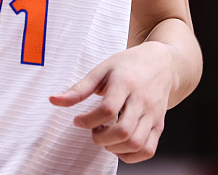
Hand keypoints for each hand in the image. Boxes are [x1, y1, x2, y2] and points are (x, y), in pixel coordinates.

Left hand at [49, 42, 173, 162]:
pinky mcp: (160, 124)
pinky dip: (131, 155)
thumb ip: (79, 88)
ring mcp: (153, 114)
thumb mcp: (102, 69)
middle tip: (94, 130)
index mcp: (126, 83)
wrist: (163, 62)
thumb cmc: (130, 64)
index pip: (107, 110)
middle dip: (101, 138)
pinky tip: (119, 145)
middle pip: (123, 131)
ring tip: (106, 136)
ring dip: (115, 148)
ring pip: (136, 143)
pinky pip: (148, 150)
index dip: (88, 121)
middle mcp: (142, 100)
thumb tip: (54, 100)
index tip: (78, 120)